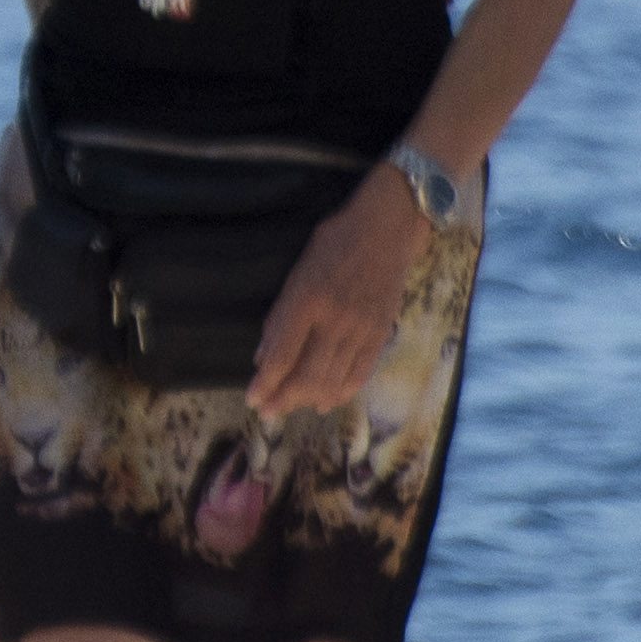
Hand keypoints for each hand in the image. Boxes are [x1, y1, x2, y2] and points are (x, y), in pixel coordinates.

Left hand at [247, 168, 431, 417]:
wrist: (389, 229)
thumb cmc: (336, 241)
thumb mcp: (299, 269)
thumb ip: (281, 314)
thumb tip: (263, 355)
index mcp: (308, 299)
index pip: (281, 354)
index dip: (265, 383)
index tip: (252, 399)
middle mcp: (334, 319)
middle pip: (306, 376)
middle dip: (284, 399)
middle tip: (268, 412)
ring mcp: (361, 329)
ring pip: (333, 380)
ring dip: (309, 400)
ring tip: (293, 408)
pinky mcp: (380, 333)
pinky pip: (360, 373)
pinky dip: (342, 391)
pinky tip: (328, 401)